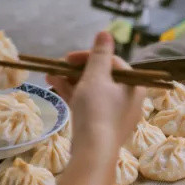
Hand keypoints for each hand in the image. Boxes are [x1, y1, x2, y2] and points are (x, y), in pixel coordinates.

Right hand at [47, 33, 145, 150]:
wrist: (93, 152)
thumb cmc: (97, 110)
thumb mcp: (96, 77)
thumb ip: (99, 55)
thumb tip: (106, 33)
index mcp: (134, 86)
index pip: (113, 63)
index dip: (89, 57)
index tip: (69, 58)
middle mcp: (129, 100)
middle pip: (102, 77)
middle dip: (77, 70)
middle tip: (58, 66)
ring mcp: (115, 115)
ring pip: (93, 91)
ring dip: (71, 81)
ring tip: (49, 75)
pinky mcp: (102, 126)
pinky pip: (89, 104)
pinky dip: (74, 95)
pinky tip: (54, 86)